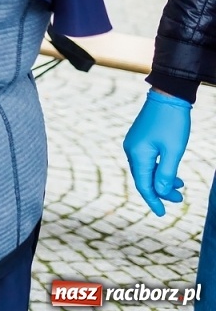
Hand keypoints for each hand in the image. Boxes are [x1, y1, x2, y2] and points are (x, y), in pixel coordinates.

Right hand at [124, 89, 190, 215]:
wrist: (168, 96)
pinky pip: (147, 160)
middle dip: (160, 191)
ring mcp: (134, 143)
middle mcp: (131, 150)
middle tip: (179, 200)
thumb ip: (166, 173)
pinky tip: (172, 173)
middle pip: (143, 178)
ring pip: (146, 169)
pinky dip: (159, 169)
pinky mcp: (140, 138)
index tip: (162, 214)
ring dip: (161, 180)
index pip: (143, 184)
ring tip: (180, 187)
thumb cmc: (172, 123)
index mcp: (137, 154)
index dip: (153, 200)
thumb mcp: (174, 151)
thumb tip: (160, 192)